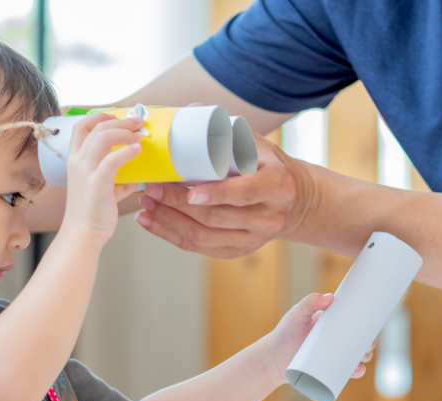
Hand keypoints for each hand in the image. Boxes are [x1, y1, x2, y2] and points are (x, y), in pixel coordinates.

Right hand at [62, 113, 142, 242]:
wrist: (83, 233)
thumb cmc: (91, 214)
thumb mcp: (102, 190)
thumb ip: (117, 180)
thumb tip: (136, 175)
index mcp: (75, 161)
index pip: (81, 127)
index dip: (99, 116)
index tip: (116, 115)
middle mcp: (78, 162)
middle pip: (97, 127)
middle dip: (120, 120)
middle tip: (137, 122)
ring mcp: (86, 171)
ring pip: (103, 137)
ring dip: (125, 132)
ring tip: (139, 135)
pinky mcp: (97, 182)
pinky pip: (113, 159)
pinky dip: (127, 151)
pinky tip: (137, 150)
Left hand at [134, 133, 318, 257]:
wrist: (295, 201)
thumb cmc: (270, 166)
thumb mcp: (260, 145)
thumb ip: (230, 130)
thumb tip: (192, 108)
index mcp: (277, 186)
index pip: (244, 193)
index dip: (216, 194)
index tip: (189, 191)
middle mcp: (269, 218)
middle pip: (216, 218)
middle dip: (178, 205)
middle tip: (153, 189)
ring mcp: (255, 238)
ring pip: (204, 237)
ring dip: (169, 221)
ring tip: (146, 204)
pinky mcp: (239, 250)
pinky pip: (200, 247)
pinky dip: (172, 235)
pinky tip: (152, 222)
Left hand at [260, 293, 375, 385]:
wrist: (272, 360)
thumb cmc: (284, 334)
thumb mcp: (297, 315)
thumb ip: (309, 302)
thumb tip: (330, 297)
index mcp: (332, 324)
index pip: (355, 322)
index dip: (367, 324)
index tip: (373, 325)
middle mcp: (335, 340)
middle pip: (360, 341)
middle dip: (369, 344)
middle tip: (369, 345)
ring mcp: (333, 355)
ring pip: (356, 356)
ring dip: (365, 357)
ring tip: (363, 357)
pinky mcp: (329, 370)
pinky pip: (347, 372)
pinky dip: (355, 372)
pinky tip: (357, 370)